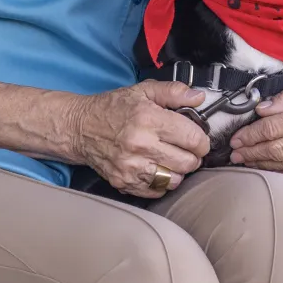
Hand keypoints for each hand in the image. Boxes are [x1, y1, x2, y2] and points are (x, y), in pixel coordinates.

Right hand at [67, 82, 210, 197]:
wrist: (79, 127)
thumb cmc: (113, 108)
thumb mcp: (143, 90)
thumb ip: (174, 92)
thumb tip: (199, 97)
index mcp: (149, 119)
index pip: (193, 138)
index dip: (202, 140)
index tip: (199, 139)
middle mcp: (141, 145)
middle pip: (187, 163)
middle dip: (193, 157)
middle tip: (187, 150)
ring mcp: (131, 167)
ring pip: (173, 180)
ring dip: (178, 172)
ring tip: (172, 160)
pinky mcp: (123, 181)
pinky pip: (155, 191)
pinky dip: (161, 183)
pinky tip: (157, 169)